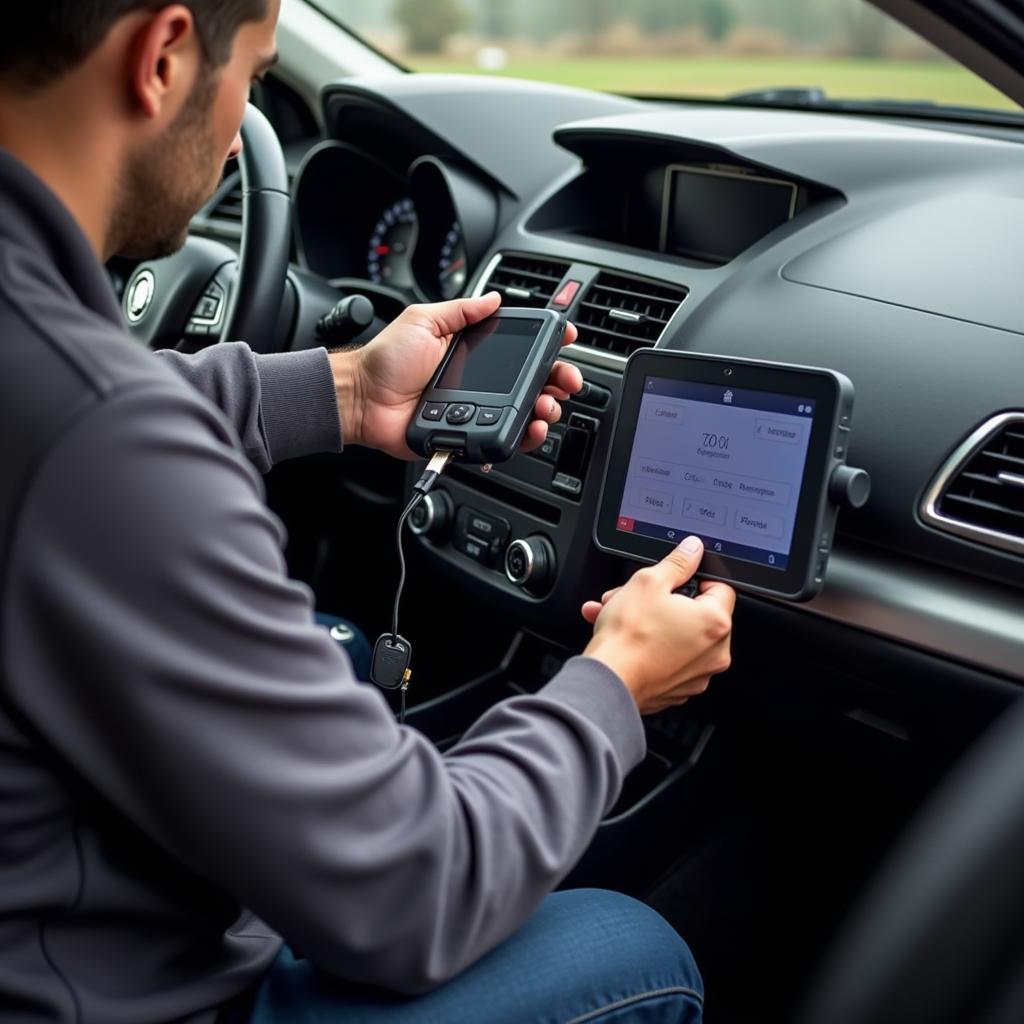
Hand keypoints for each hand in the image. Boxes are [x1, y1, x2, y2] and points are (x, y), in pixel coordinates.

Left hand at [332, 292, 581, 459]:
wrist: (363, 398)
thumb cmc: (386, 359)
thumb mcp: (423, 320)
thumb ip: (461, 310)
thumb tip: (495, 298)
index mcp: (474, 352)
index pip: (520, 349)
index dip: (546, 347)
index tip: (564, 341)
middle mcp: (481, 382)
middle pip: (532, 383)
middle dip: (557, 381)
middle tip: (565, 381)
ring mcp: (477, 410)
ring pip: (524, 413)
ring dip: (545, 410)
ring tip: (547, 407)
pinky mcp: (468, 436)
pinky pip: (501, 440)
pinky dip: (522, 438)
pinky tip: (530, 430)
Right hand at [582, 537, 735, 714]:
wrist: (607, 681)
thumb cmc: (628, 637)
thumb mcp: (648, 581)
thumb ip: (677, 562)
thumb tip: (692, 550)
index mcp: (716, 623)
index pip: (721, 587)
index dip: (694, 577)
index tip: (673, 579)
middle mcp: (715, 653)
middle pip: (695, 613)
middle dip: (662, 600)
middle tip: (635, 596)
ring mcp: (697, 674)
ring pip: (678, 635)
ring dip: (650, 621)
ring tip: (617, 614)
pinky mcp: (678, 688)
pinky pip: (668, 657)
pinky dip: (650, 646)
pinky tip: (623, 636)